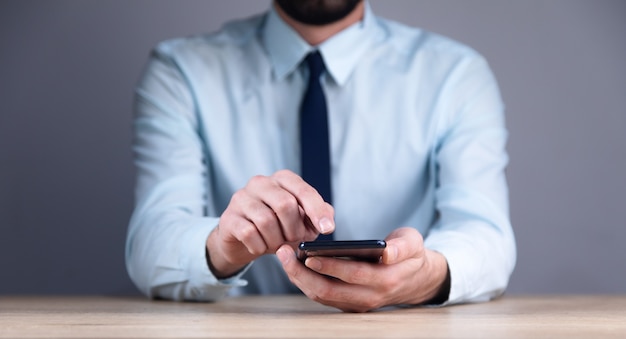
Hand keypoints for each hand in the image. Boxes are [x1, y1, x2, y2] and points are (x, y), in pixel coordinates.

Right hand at [207, 170, 334, 277]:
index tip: (328, 229)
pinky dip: (260, 246)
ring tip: (276, 244)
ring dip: (276, 240)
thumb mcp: (301, 220)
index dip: (317, 211)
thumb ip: (318, 215)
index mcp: (282, 179)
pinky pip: (249, 233)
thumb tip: (328, 220)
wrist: (243, 240)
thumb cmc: (277, 226)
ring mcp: (242, 198)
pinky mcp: (229, 217)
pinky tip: (260, 246)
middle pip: (285, 205)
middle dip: (294, 229)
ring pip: (266, 221)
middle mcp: (261, 183)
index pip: (303, 191)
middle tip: (293, 240)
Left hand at [276, 227, 448, 311]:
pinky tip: (293, 264)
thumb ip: (403, 246)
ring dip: (298, 278)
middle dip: (302, 273)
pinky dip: (305, 281)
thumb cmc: (411, 255)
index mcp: (386, 280)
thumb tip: (388, 252)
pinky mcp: (348, 304)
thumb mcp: (414, 243)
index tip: (309, 256)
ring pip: (321, 296)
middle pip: (329, 290)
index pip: (353, 275)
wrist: (416, 279)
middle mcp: (369, 297)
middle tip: (284, 252)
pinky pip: (322, 296)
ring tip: (284, 256)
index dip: (330, 267)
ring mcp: (357, 304)